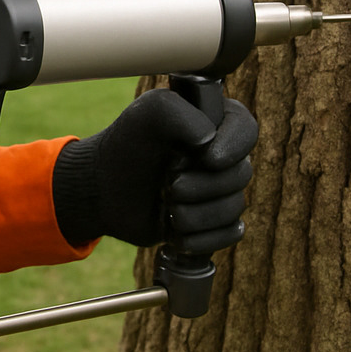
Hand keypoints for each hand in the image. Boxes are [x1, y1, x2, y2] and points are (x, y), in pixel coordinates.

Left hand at [51, 89, 257, 250]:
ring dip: (196, 214)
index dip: (232, 148)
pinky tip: (177, 233)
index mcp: (215, 121)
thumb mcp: (149, 113)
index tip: (204, 157)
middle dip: (201, 186)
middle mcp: (222, 154)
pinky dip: (202, 238)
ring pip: (235, 208)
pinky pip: (230, 234)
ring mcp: (218, 188)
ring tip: (166, 208)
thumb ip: (181, 115)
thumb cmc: (126, 144)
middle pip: (241, 175)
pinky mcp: (213, 220)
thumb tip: (209, 144)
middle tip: (167, 184)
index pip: (247, 130)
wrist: (103, 188)